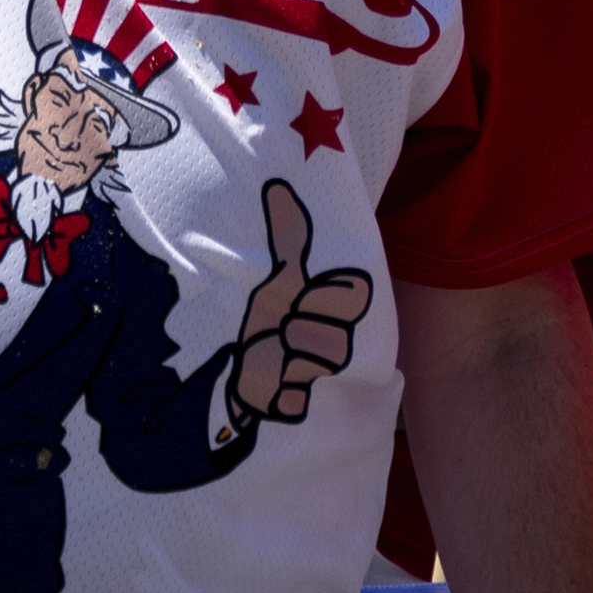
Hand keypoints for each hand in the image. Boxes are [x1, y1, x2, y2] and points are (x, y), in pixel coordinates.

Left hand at [228, 179, 372, 426]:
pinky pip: (294, 401)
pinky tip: (266, 385)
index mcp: (332, 309)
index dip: (326, 298)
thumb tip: (278, 184)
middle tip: (282, 330)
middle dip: (300, 332)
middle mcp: (334, 344)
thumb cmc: (263, 320)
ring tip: (273, 355)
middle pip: (339, 339)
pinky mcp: (299, 408)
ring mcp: (321, 379)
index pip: (356, 293)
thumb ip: (287, 238)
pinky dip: (273, 392)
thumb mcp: (277, 278)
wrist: (235, 368)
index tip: (299, 299)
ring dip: (284, 359)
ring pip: (318, 367)